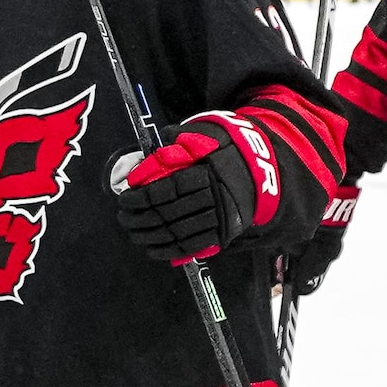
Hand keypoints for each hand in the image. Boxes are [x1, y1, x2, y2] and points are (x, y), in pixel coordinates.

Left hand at [111, 112, 274, 266]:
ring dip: (151, 236)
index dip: (142, 197)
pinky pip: (192, 246)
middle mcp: (214, 199)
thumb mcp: (206, 136)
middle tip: (124, 218)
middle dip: (141, 218)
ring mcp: (219, 219)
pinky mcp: (223, 234)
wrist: (262, 169)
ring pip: (178, 232)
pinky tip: (152, 249)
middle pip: (169, 213)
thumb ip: (177, 144)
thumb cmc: (227, 150)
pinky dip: (169, 251)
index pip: (166, 190)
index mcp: (207, 174)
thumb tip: (149, 161)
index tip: (125, 199)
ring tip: (134, 233)